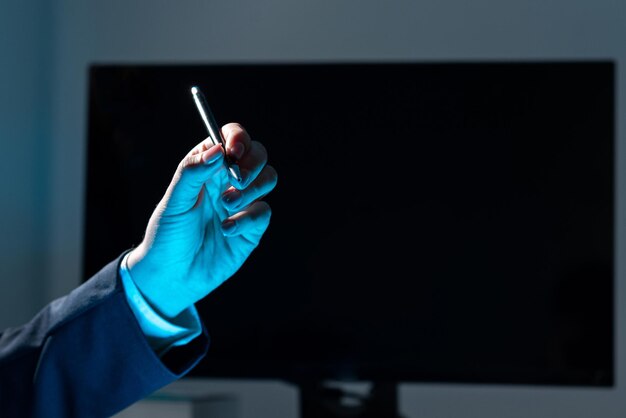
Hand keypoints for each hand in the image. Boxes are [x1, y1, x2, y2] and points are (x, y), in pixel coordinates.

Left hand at [127, 123, 276, 317]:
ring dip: (253, 189)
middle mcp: (229, 182)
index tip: (232, 151)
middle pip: (258, 155)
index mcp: (208, 168)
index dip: (237, 138)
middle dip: (253, 163)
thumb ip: (193, 172)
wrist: (172, 276)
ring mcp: (243, 204)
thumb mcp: (174, 202)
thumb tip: (217, 149)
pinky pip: (263, 213)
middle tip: (237, 179)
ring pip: (269, 179)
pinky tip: (226, 230)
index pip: (231, 139)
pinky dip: (246, 219)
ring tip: (227, 205)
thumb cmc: (167, 235)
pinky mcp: (252, 228)